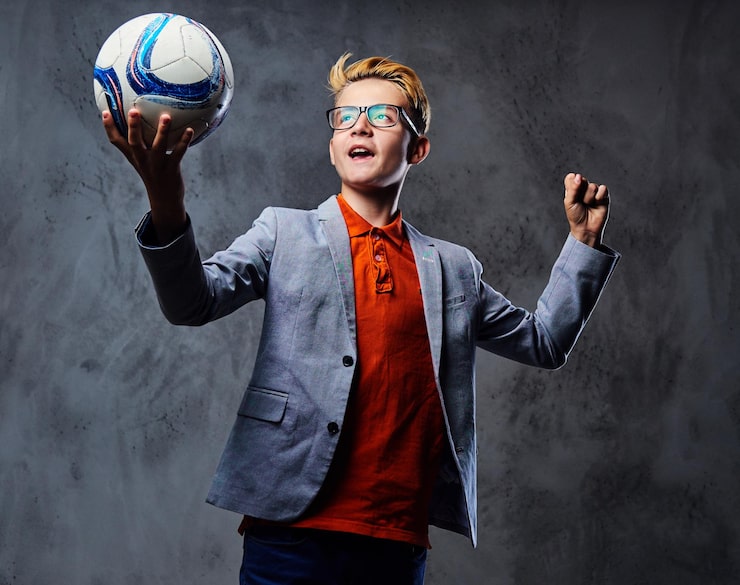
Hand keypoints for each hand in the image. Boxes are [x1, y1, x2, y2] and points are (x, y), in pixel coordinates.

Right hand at [102, 108, 192, 243]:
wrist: (165, 200)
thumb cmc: (153, 174)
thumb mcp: (142, 160)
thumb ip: (139, 143)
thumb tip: (142, 120)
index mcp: (133, 156)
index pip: (116, 141)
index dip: (109, 127)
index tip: (105, 112)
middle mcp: (142, 160)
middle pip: (134, 142)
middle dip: (133, 127)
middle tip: (133, 111)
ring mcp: (156, 165)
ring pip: (158, 147)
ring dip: (162, 131)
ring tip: (166, 117)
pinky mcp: (171, 169)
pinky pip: (178, 154)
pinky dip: (184, 142)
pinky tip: (190, 130)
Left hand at [563, 172, 609, 247]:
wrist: (586, 228)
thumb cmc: (575, 216)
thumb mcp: (569, 202)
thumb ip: (572, 188)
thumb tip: (578, 176)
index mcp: (572, 189)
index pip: (571, 177)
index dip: (572, 184)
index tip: (572, 194)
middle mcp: (583, 188)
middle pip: (582, 180)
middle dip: (580, 192)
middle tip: (580, 202)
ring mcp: (593, 192)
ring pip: (592, 186)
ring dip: (589, 197)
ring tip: (588, 205)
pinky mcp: (603, 196)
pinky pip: (603, 189)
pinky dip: (599, 197)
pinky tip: (596, 203)